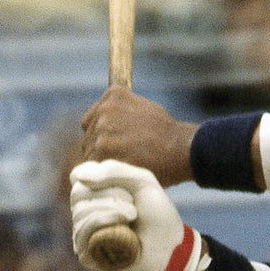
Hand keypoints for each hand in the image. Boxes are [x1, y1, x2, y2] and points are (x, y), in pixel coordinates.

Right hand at [70, 160, 205, 270]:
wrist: (172, 249)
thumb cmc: (158, 215)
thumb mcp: (142, 182)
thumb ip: (113, 170)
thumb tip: (77, 177)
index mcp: (97, 195)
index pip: (78, 176)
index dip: (97, 175)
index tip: (123, 184)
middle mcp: (87, 214)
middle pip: (78, 192)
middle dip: (110, 193)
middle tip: (133, 204)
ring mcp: (85, 234)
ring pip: (81, 211)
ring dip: (112, 209)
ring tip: (133, 217)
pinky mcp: (87, 254)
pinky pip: (83, 231)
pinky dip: (104, 223)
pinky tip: (124, 230)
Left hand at [80, 88, 198, 186]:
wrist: (181, 149)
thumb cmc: (168, 134)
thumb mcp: (144, 108)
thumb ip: (123, 112)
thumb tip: (110, 125)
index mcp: (113, 95)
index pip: (92, 120)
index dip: (102, 135)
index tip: (116, 145)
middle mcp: (104, 109)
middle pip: (88, 137)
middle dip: (102, 149)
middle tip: (124, 158)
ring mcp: (102, 129)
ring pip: (89, 153)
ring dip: (102, 162)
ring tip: (125, 166)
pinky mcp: (102, 149)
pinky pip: (92, 167)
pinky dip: (103, 174)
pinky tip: (120, 174)